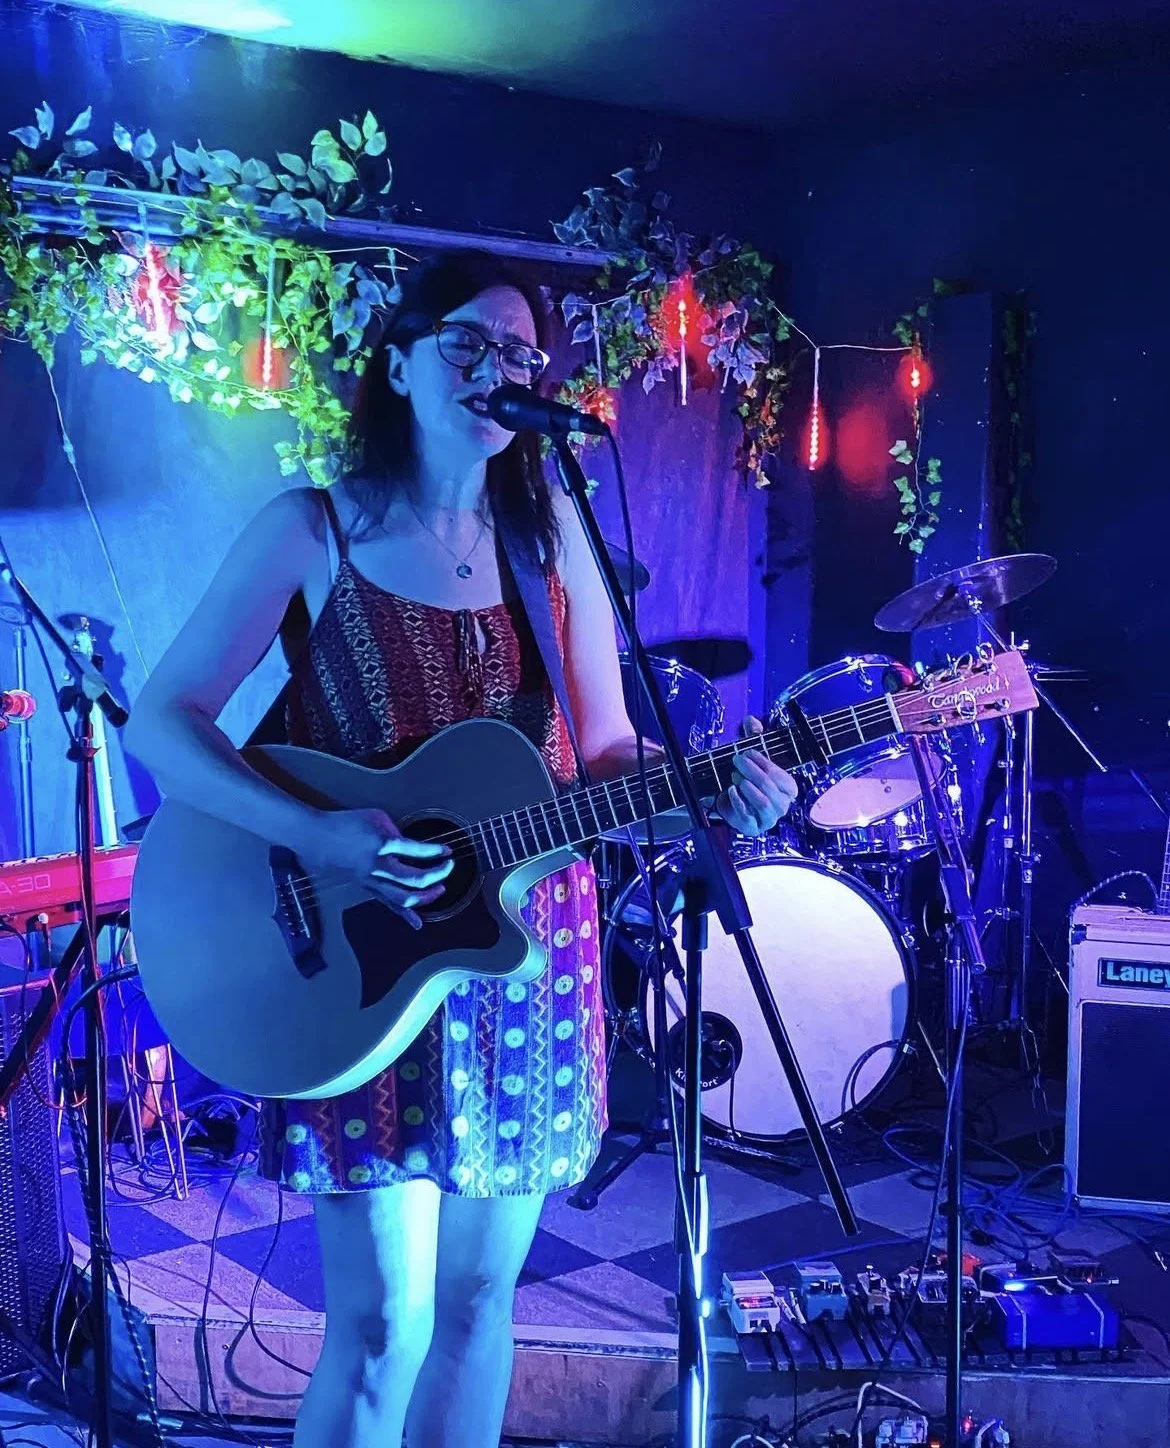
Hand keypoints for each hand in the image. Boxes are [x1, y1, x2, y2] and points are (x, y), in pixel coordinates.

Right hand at [299, 807, 453, 929]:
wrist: (317, 837)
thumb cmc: (346, 822)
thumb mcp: (376, 817)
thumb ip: (396, 831)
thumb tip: (411, 845)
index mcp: (381, 844)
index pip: (416, 851)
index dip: (435, 852)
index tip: (447, 852)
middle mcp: (377, 866)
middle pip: (413, 879)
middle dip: (436, 875)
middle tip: (448, 869)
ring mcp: (370, 880)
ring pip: (402, 897)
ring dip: (425, 897)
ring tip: (439, 890)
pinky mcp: (365, 887)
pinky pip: (388, 903)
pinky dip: (404, 914)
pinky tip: (418, 923)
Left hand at [715, 717, 798, 837]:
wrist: (730, 803)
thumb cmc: (747, 779)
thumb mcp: (751, 757)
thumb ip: (753, 737)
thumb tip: (751, 721)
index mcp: (788, 789)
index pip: (782, 776)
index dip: (764, 763)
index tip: (748, 751)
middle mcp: (783, 805)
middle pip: (771, 788)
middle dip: (752, 772)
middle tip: (737, 760)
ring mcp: (769, 819)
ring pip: (764, 804)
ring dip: (748, 788)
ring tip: (735, 776)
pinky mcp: (754, 828)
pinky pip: (748, 816)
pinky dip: (738, 802)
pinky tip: (731, 790)